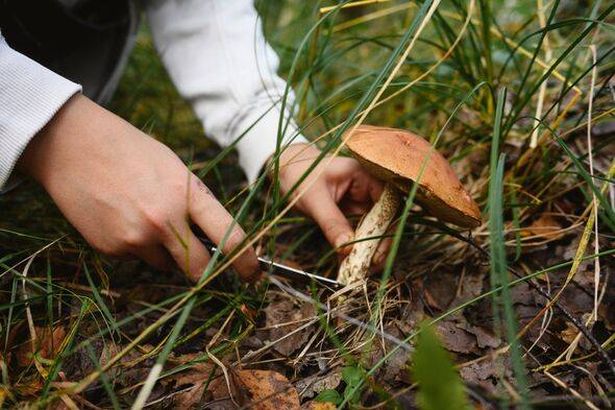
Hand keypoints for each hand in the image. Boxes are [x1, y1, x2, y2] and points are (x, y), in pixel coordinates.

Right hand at [18, 94, 258, 281]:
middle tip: (206, 267)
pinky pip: (135, 258)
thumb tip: (211, 238)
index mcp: (187, 193)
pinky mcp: (111, 248)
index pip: (230, 238)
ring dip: (164, 252)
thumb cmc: (129, 150)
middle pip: (199, 268)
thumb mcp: (174, 168)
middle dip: (205, 273)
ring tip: (143, 216)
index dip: (246, 262)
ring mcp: (136, 238)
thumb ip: (194, 203)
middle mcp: (165, 221)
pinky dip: (134, 245)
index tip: (253, 274)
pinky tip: (120, 217)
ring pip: (165, 264)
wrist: (71, 145)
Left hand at [276, 143, 390, 267]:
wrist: (284, 172)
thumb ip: (332, 223)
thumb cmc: (299, 176)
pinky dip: (354, 248)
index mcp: (364, 175)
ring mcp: (360, 201)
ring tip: (359, 269)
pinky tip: (346, 264)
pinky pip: (359, 233)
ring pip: (373, 229)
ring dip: (368, 249)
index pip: (389, 203)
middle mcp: (367, 188)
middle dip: (379, 244)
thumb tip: (347, 249)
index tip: (377, 252)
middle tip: (370, 266)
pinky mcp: (351, 213)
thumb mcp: (315, 200)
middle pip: (385, 219)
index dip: (387, 229)